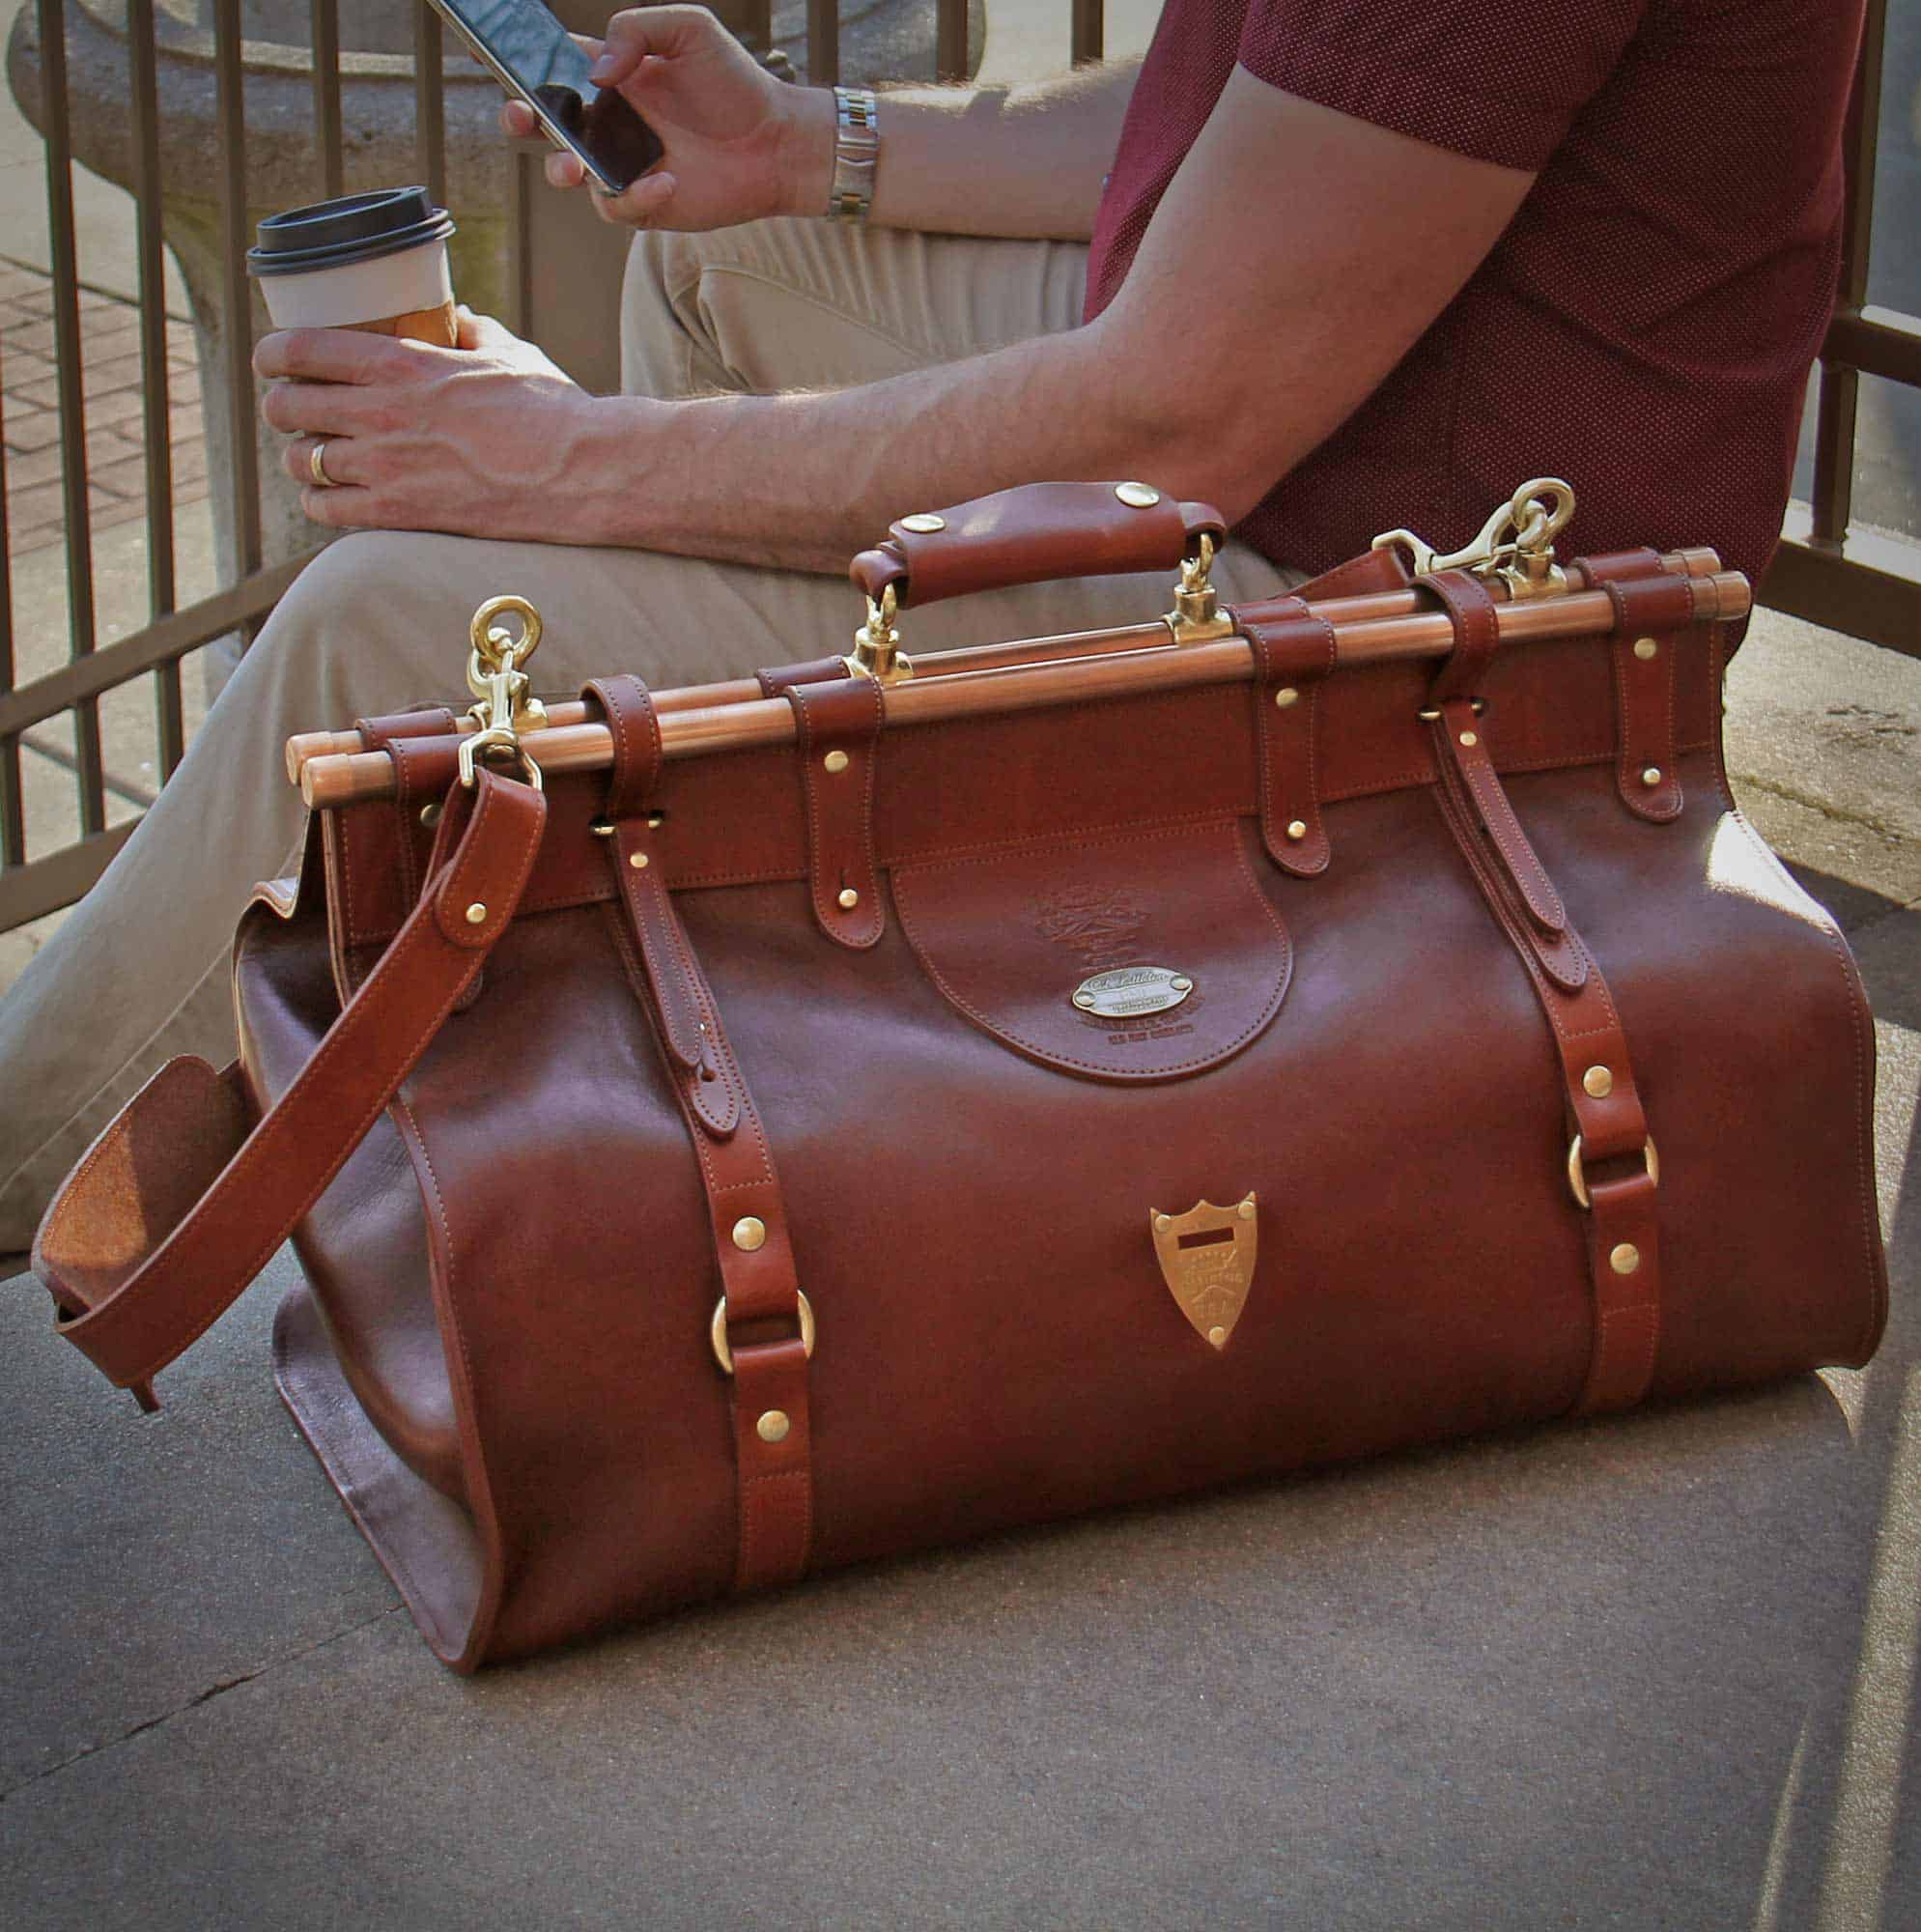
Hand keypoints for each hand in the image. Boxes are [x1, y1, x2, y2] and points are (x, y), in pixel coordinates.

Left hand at [255, 310, 618, 542]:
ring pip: (301, 460)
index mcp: (402, 364)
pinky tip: (329, 495)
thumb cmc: (552, 410)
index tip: (271, 358)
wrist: (583, 473)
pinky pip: (327, 509)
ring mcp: (387, 468)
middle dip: (283, 406)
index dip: (273, 354)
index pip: (302, 350)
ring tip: (312, 455)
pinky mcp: (401, 514)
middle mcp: (382, 414)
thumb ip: (472, 331)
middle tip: (292, 408)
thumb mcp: (509, 352)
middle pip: (289, 407)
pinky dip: (319, 501)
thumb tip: (457, 316)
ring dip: (300, 456)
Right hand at [500, 6, 831, 232]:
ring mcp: (624, 165)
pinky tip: (666, 180)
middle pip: (546, 123)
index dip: (521, 67)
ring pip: (570, 172)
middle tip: (520, 116)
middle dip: (521, 119)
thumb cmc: (735, 82)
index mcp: (612, 76)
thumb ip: (636, 29)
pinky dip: (634, 198)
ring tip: (573, 163)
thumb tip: (596, 71)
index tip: (496, 60)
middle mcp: (611, 122)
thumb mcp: (689, 30)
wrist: (777, 141)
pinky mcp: (646, 205)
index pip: (554, 69)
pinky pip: (619, 207)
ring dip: (562, 167)